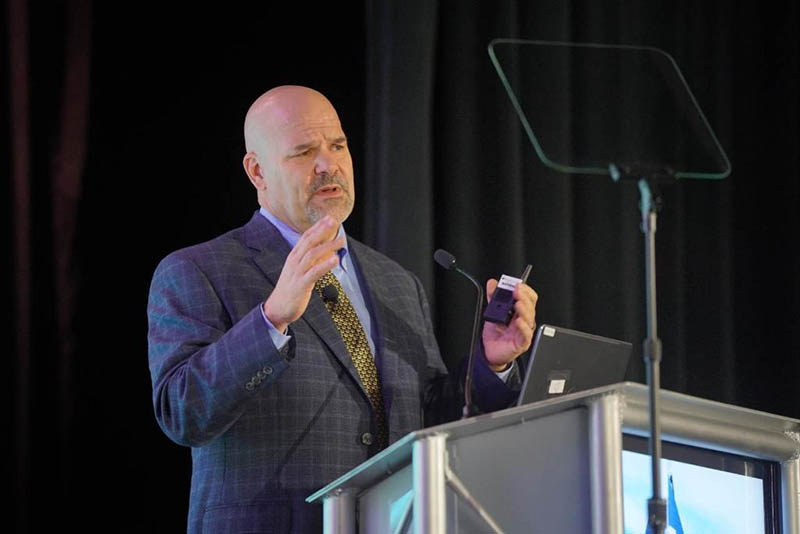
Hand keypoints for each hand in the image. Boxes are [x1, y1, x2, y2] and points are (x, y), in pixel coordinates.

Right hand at [263, 216, 344, 331]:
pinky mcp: (301, 285)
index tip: (329, 217)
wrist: (277, 308)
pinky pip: (314, 272)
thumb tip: (326, 250)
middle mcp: (294, 261)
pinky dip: (325, 265)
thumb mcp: (300, 271)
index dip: (317, 227)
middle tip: (334, 221)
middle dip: (322, 230)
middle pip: (309, 241)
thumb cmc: (291, 289)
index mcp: (294, 257)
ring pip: (312, 254)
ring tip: (341, 240)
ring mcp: (297, 272)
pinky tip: (335, 259)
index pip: (306, 237)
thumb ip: (311, 260)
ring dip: (327, 246)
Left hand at [481, 279, 537, 370]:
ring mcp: (524, 331)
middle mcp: (524, 320)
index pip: (528, 297)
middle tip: (516, 291)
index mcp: (519, 311)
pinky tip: (519, 321)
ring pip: (530, 318)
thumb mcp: (493, 312)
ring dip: (524, 309)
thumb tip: (492, 283)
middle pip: (530, 306)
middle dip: (524, 297)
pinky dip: (523, 327)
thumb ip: (493, 297)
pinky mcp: (522, 343)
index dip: (525, 290)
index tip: (517, 284)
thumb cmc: (495, 333)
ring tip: (518, 303)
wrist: (489, 352)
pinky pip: (526, 334)